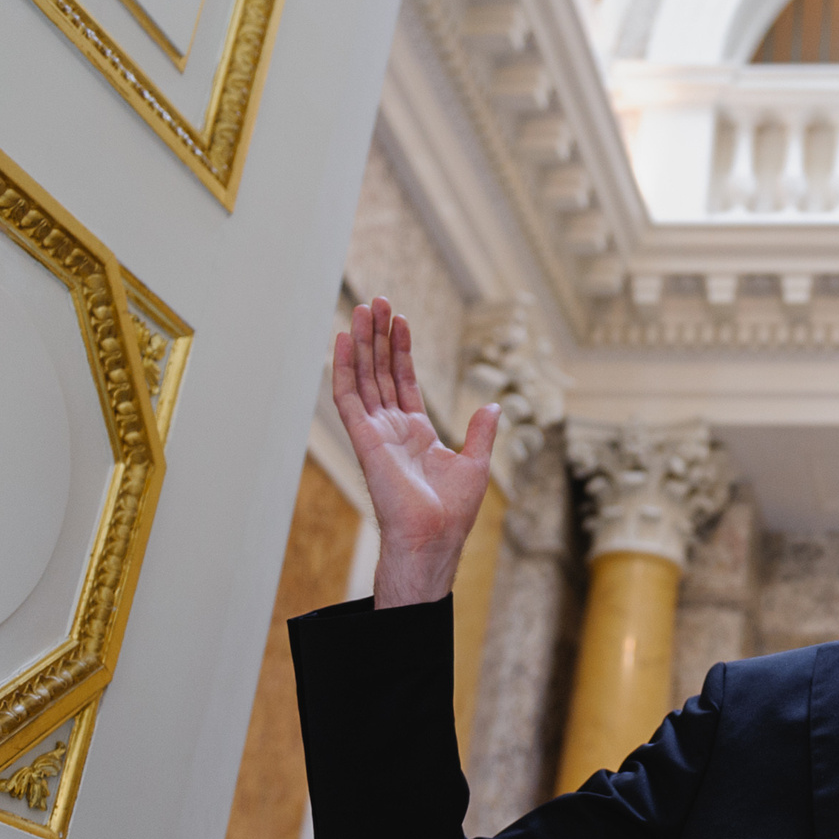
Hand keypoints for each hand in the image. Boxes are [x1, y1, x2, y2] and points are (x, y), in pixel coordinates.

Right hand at [331, 297, 499, 607]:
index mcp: (415, 434)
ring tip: (364, 308)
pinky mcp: (364, 439)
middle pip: (381, 372)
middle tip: (379, 302)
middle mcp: (391, 429)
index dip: (401, 351)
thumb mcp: (475, 464)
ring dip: (363, 342)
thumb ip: (480, 432)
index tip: (401, 322)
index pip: (403, 382)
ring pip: (365, 377)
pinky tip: (343, 340)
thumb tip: (494, 407)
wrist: (433, 537)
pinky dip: (344, 367)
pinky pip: (349, 397)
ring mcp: (375, 432)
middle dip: (380, 337)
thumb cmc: (451, 513)